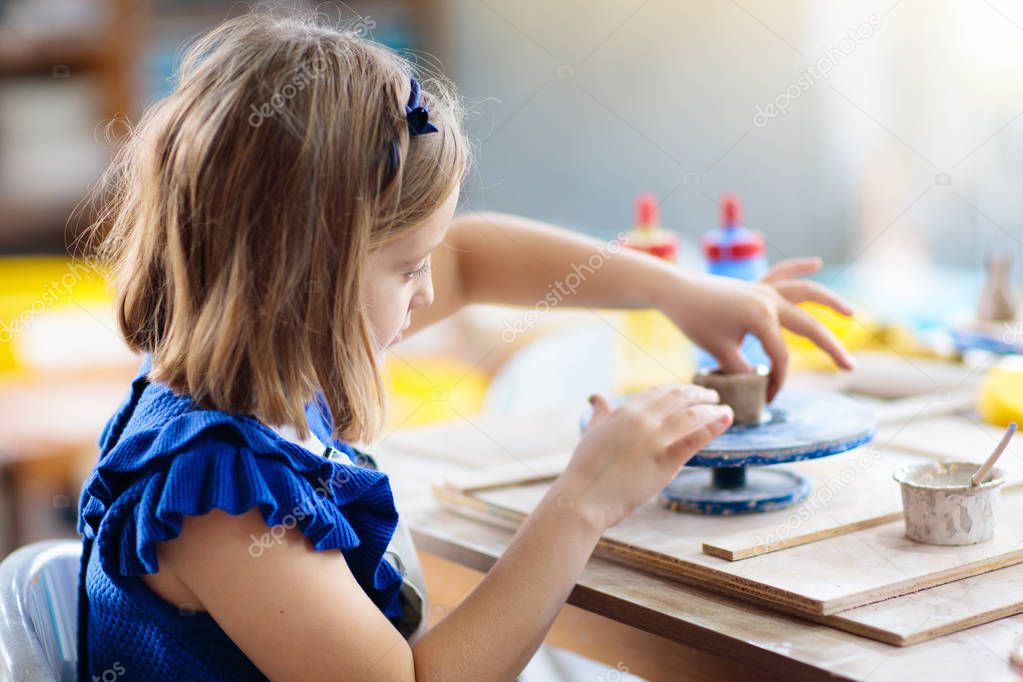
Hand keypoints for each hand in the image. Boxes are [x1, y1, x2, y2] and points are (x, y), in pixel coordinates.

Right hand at [551, 385, 731, 530]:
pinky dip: (713, 426)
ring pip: (691, 414)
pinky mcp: (665, 462)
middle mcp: (641, 419)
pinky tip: (725, 419)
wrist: (583, 498)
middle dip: (698, 393)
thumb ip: (599, 414)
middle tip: (712, 396)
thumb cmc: (584, 469)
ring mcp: (654, 439)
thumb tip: (597, 397)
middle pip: (678, 398)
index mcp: (623, 411)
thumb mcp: (590, 433)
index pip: (658, 392)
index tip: (689, 391)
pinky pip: (694, 439)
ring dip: (711, 408)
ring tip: (724, 409)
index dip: (677, 389)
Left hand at [663, 257, 854, 400]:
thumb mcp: (718, 352)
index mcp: (761, 319)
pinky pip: (782, 273)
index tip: (767, 397)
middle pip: (809, 326)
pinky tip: (816, 262)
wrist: (675, 291)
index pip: (780, 357)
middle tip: (850, 369)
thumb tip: (758, 384)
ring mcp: (764, 289)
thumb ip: (741, 371)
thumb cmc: (694, 321)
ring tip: (851, 312)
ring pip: (805, 292)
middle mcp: (769, 301)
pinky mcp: (755, 285)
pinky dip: (799, 266)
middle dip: (831, 348)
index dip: (777, 380)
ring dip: (830, 301)